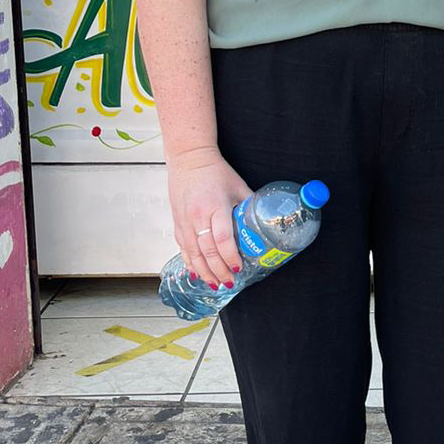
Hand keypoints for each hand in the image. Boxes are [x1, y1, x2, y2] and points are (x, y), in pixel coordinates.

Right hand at [167, 146, 252, 291]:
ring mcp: (184, 221)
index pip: (222, 238)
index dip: (230, 256)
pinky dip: (190, 262)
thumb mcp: (238, 186)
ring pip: (192, 253)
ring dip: (204, 272)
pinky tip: (197, 273)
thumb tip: (266, 223)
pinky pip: (183, 248)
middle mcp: (197, 216)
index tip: (238, 267)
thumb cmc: (215, 171)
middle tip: (229, 282)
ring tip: (215, 284)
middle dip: (219, 270)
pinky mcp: (177, 222)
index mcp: (215, 206)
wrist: (188, 159)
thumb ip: (249, 206)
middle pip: (207, 251)